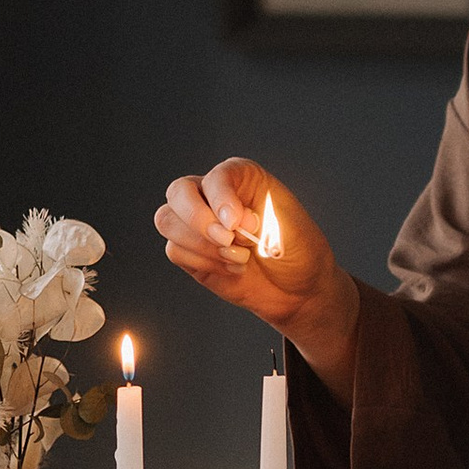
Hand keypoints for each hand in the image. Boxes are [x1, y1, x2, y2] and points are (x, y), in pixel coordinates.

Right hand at [156, 161, 355, 372]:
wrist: (299, 291)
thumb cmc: (299, 252)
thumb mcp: (291, 226)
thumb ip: (260, 216)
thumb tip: (226, 222)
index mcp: (242, 178)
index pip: (217, 177)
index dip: (221, 198)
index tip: (238, 223)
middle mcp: (214, 195)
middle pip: (179, 192)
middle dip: (199, 220)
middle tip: (229, 241)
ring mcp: (198, 223)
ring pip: (168, 221)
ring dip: (202, 245)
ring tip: (239, 258)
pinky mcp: (190, 251)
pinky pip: (175, 250)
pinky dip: (203, 262)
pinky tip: (231, 269)